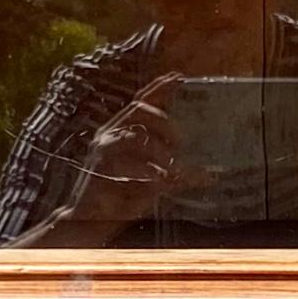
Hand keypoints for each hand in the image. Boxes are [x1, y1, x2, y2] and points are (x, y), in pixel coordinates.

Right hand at [44, 88, 185, 238]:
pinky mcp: (101, 172)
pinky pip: (131, 167)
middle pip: (138, 110)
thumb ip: (173, 169)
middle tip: (182, 141)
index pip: (140, 101)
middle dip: (164, 122)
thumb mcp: (152, 179)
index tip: (179, 77)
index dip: (159, 88)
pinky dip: (152, 175)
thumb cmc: (121, 196)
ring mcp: (103, 152)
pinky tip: (162, 183)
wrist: (88, 220)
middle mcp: (109, 136)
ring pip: (136, 138)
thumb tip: (208, 174)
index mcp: (120, 130)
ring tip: (174, 169)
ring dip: (160, 151)